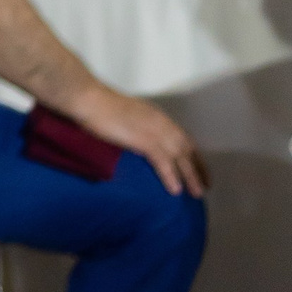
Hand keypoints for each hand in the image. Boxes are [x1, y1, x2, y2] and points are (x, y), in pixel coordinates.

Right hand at [68, 82, 208, 198]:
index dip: (192, 153)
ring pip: (179, 156)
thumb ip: (134, 127)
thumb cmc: (97, 105)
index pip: (181, 136)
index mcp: (155, 115)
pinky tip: (175, 190)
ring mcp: (152, 129)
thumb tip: (135, 140)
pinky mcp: (143, 138)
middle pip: (186, 147)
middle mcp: (159, 121)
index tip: (199, 168)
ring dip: (190, 175)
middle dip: (198, 167)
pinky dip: (171, 176)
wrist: (87, 97)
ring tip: (196, 193)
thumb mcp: (124, 115)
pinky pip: (163, 161)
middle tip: (205, 186)